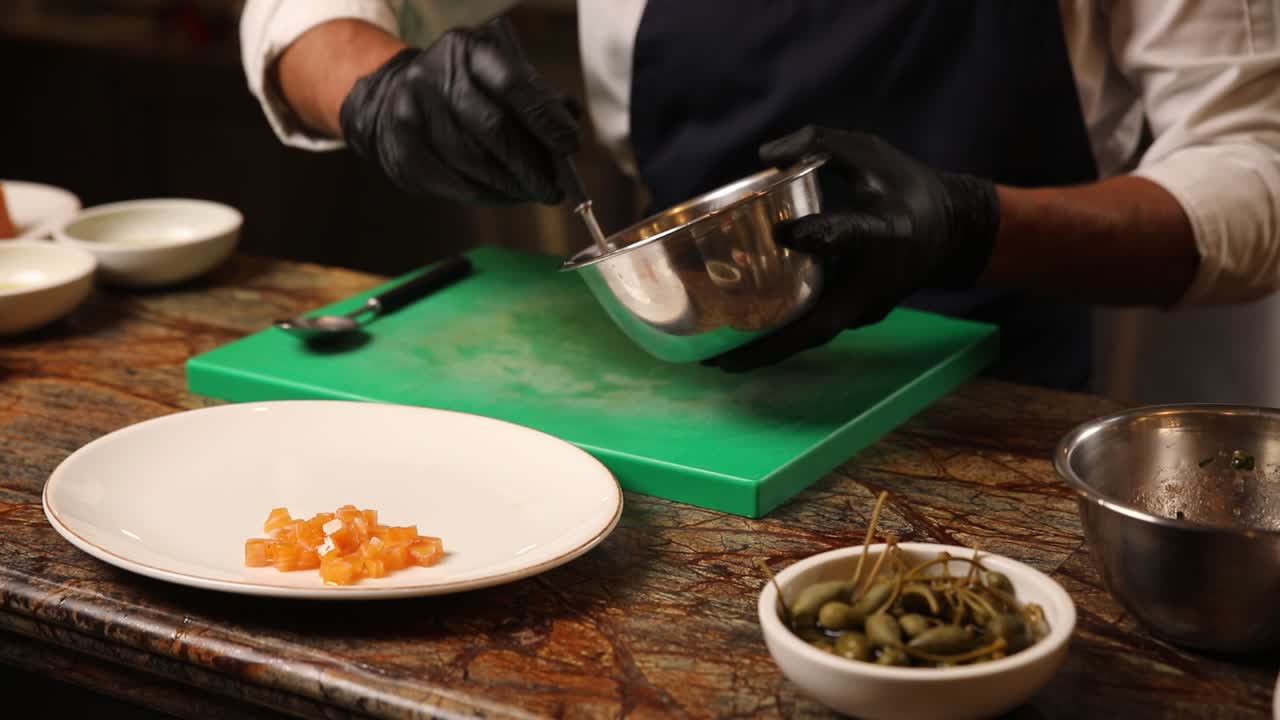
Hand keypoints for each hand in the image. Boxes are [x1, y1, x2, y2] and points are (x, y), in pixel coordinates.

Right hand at [338, 20, 578, 204]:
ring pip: (471, 161)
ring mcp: (412, 109)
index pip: (514, 85)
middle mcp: (436, 75)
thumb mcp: (498, 76)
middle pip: (493, 129)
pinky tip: (498, 196)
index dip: (545, 119)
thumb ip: (537, 97)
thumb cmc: (465, 91)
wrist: (394, 97)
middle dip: (529, 166)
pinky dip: (480, 194)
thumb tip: (570, 127)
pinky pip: (448, 180)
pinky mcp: (400, 144)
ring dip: (507, 186)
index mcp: (470, 51)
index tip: (570, 146)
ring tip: (528, 194)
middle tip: (552, 191)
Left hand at [704, 126, 1000, 371]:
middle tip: (723, 360)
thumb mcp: (872, 152)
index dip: (820, 237)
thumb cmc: (907, 187)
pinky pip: (818, 327)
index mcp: (884, 232)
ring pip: (815, 334)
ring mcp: (868, 306)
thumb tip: (764, 155)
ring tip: (720, 362)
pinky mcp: (860, 313)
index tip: (783, 232)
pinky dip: (783, 336)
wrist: (950, 231)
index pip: (851, 235)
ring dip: (770, 352)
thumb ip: (821, 144)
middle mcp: (874, 281)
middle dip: (772, 345)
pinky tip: (742, 343)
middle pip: (822, 324)